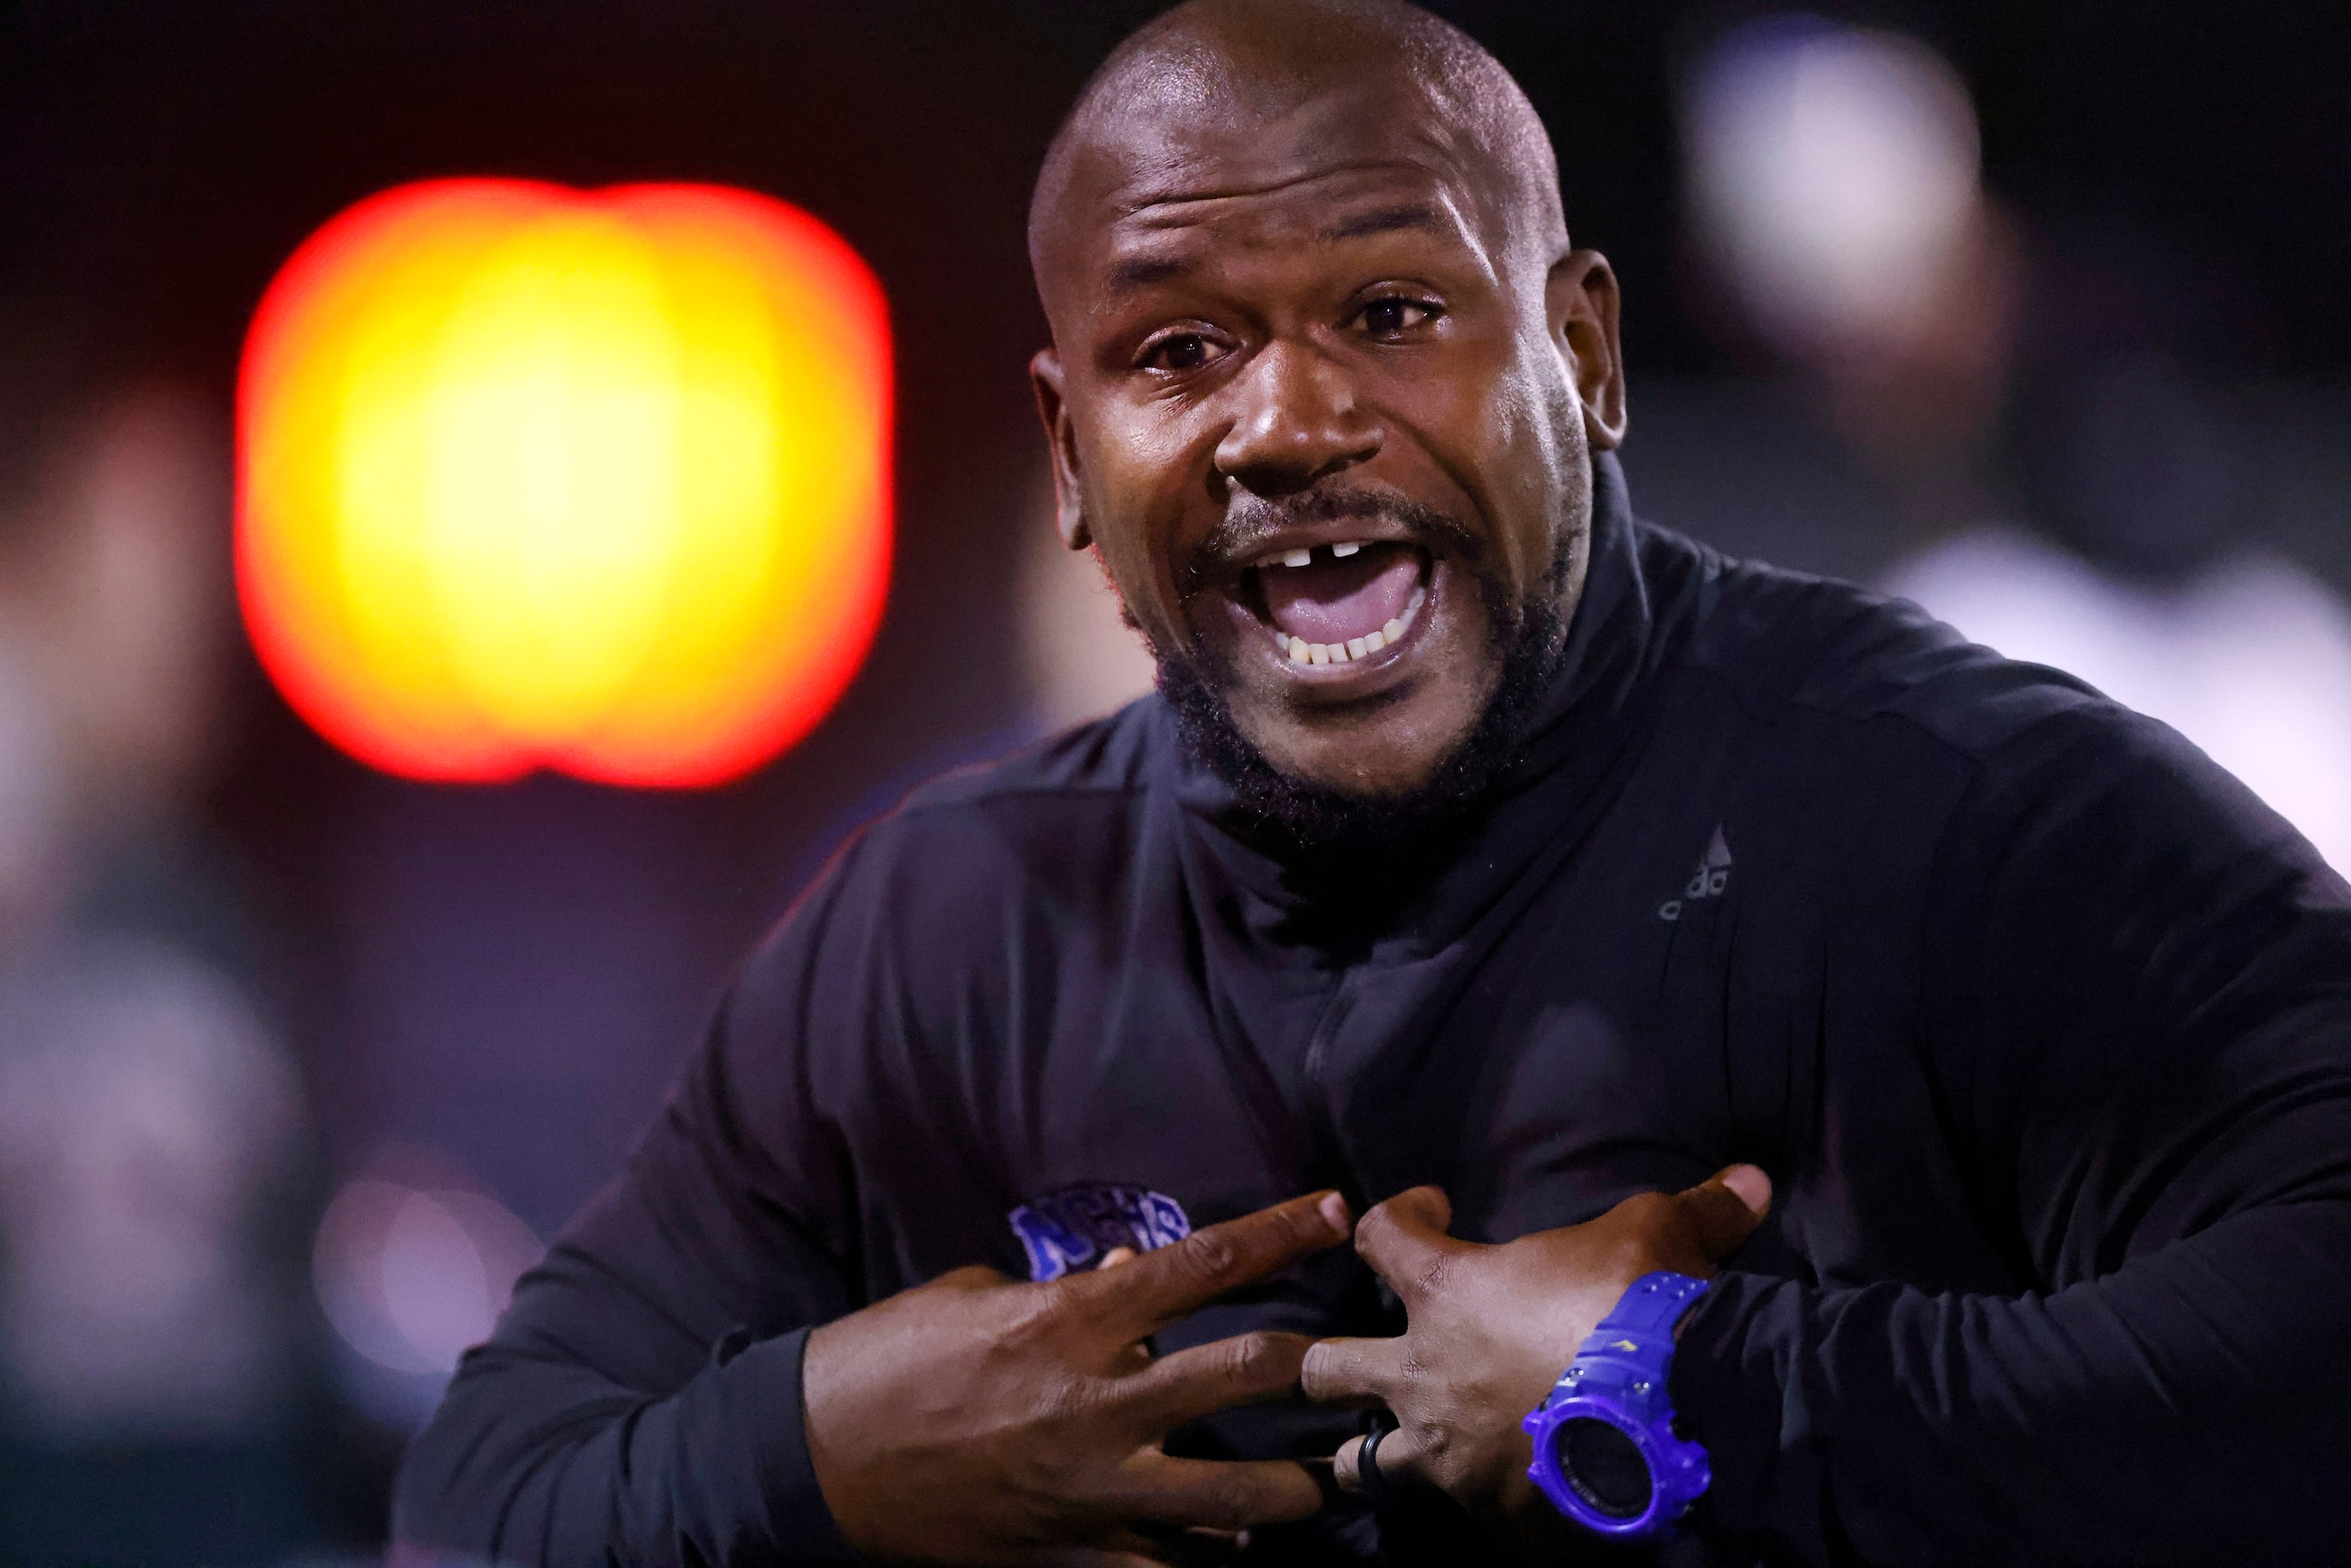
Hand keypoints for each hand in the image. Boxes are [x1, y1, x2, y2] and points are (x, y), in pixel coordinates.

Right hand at [803, 1190, 1352, 1565]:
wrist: (814, 1460)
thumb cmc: (890, 1359)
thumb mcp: (975, 1297)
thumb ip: (1067, 1291)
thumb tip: (1130, 1275)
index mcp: (1070, 1321)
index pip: (1200, 1265)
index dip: (1277, 1233)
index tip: (1331, 1211)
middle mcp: (1097, 1402)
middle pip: (1246, 1376)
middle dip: (1311, 1367)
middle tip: (1346, 1365)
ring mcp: (1091, 1489)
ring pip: (1236, 1499)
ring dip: (1290, 1491)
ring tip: (1315, 1484)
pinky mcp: (1072, 1555)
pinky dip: (1208, 1562)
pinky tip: (1229, 1552)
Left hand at [1299, 1168, 1769, 1527]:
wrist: (1678, 1420)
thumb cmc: (1643, 1308)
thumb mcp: (1666, 1236)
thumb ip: (1695, 1208)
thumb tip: (1750, 1178)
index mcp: (1447, 1294)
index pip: (1379, 1236)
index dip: (1397, 1215)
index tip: (1432, 1210)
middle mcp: (1425, 1376)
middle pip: (1326, 1369)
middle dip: (1331, 1362)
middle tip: (1369, 1352)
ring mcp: (1449, 1456)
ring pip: (1362, 1464)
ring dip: (1372, 1453)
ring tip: (1393, 1448)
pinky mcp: (1490, 1517)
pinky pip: (1457, 1517)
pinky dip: (1473, 1501)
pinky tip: (1501, 1490)